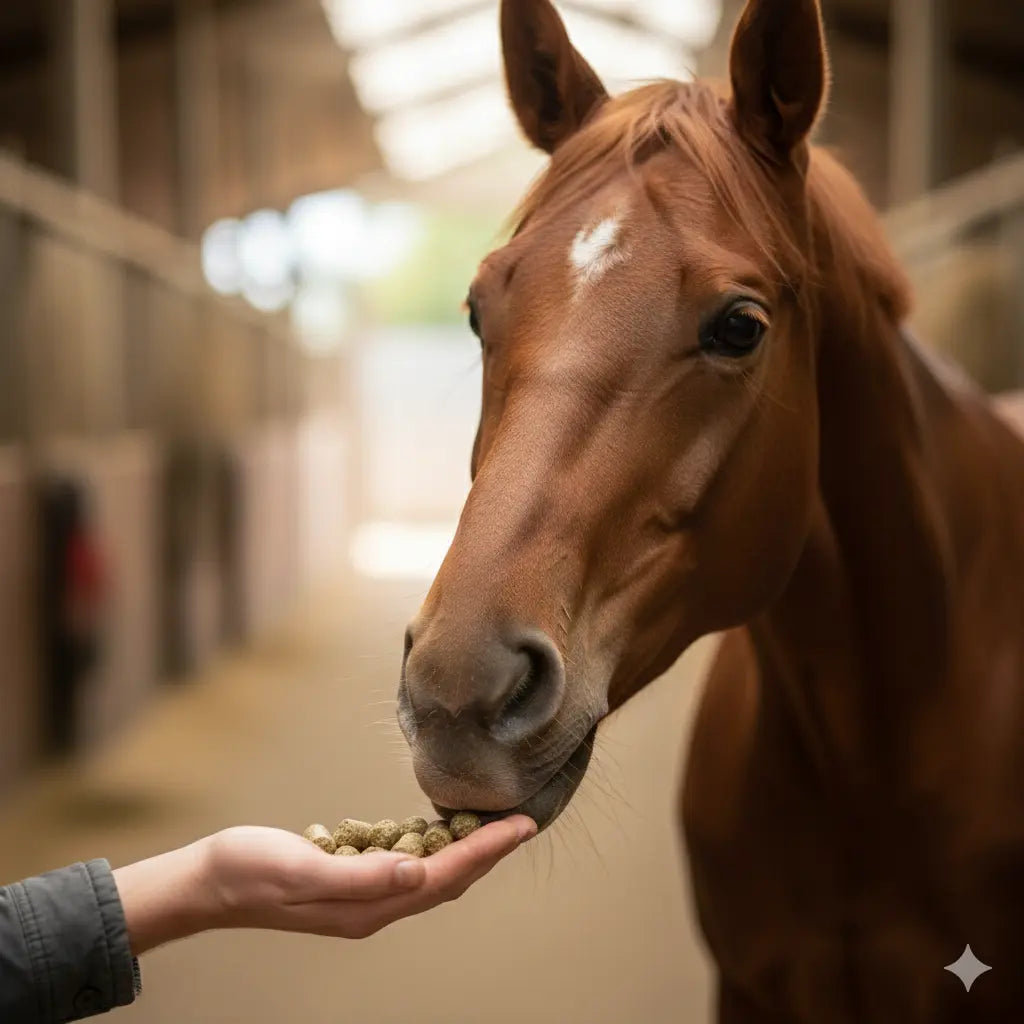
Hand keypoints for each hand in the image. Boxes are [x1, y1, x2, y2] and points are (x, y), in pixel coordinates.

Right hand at [113, 816, 535, 954]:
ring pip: (431, 875)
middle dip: (488, 851)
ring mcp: (361, 896)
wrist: (210, 881)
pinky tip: (438, 828)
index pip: (445, 877)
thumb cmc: (251, 870)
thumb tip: (419, 873)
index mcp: (368, 906)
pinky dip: (432, 847)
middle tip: (522, 821)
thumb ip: (362, 874)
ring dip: (465, 850)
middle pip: (448, 879)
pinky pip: (406, 866)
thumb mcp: (304, 868)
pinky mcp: (349, 879)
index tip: (522, 826)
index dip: (487, 851)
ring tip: (492, 823)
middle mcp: (373, 906)